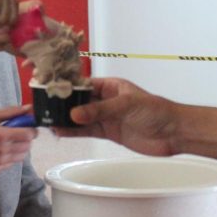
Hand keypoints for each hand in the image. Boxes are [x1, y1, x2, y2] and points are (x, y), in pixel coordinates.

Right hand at [0, 105, 36, 172]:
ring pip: (21, 156)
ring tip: (12, 141)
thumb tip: (28, 108)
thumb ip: (12, 112)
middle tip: (20, 133)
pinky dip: (12, 156)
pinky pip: (11, 163)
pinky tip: (4, 149)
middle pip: (27, 146)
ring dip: (21, 148)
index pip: (28, 135)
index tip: (30, 127)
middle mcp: (2, 150)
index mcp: (2, 135)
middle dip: (27, 139)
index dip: (32, 130)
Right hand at [56, 77, 178, 156]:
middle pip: (79, 101)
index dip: (67, 87)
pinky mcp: (109, 132)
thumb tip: (74, 114)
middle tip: (44, 109)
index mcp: (110, 86)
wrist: (173, 132)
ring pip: (80, 117)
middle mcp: (106, 100)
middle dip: (62, 105)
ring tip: (48, 122)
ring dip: (65, 120)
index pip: (84, 84)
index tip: (50, 91)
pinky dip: (74, 132)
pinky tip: (61, 132)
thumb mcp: (126, 105)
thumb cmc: (156, 110)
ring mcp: (107, 117)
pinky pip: (87, 130)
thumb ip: (100, 110)